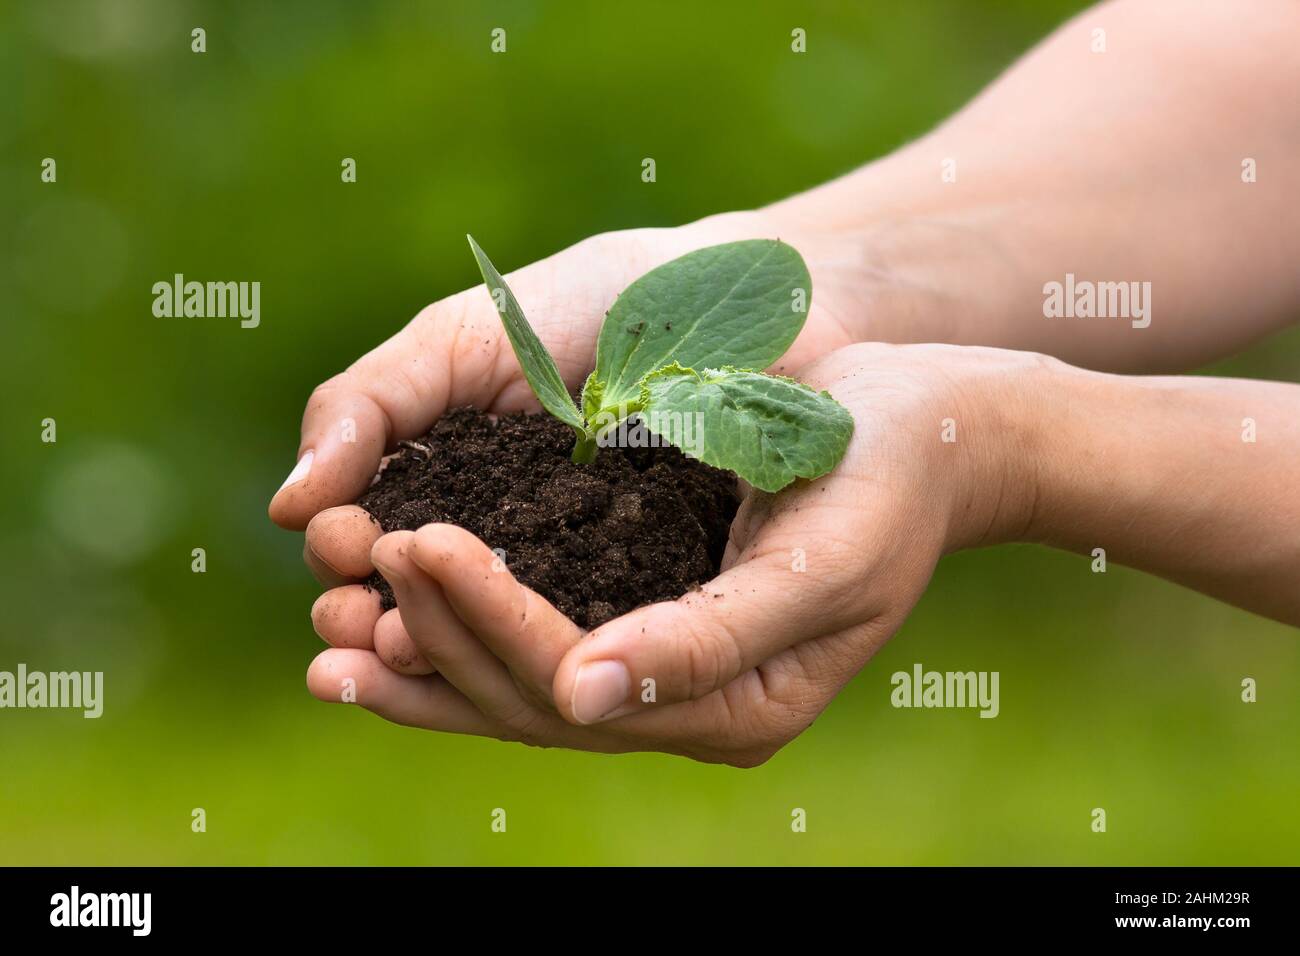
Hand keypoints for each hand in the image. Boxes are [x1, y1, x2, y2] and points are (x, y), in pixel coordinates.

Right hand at [269, 211, 871, 687]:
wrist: (747, 296)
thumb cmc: (607, 299)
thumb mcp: (471, 338)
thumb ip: (375, 402)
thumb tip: (285, 504)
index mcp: (452, 487)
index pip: (371, 545)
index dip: (346, 556)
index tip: (343, 546)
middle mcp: (507, 548)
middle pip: (424, 611)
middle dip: (381, 622)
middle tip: (359, 623)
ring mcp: (579, 583)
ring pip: (500, 644)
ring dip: (445, 657)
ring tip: (408, 645)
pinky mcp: (654, 603)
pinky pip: (596, 640)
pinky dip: (551, 654)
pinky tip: (522, 660)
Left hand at [304, 343, 1044, 764]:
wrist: (933, 437)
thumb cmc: (889, 485)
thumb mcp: (818, 563)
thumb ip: (706, 640)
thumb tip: (580, 700)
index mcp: (738, 707)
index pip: (576, 681)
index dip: (486, 624)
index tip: (412, 543)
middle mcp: (688, 704)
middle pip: (528, 695)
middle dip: (431, 639)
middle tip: (338, 583)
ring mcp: (663, 669)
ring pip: (516, 681)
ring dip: (425, 648)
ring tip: (331, 619)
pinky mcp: (645, 616)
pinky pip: (536, 632)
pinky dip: (463, 620)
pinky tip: (397, 597)